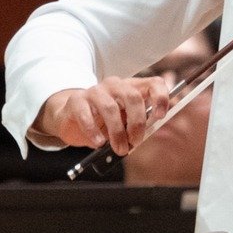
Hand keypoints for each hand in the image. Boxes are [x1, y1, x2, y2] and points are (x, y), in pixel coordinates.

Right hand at [33, 77, 172, 155]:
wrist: (72, 119)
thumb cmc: (104, 123)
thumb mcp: (124, 123)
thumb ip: (136, 126)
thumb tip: (143, 137)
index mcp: (132, 88)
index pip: (153, 83)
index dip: (160, 97)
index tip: (160, 116)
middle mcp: (114, 85)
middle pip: (132, 97)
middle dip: (137, 123)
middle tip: (135, 142)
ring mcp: (95, 90)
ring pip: (110, 107)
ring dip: (117, 132)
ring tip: (119, 149)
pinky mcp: (76, 100)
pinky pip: (86, 115)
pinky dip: (94, 131)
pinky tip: (99, 143)